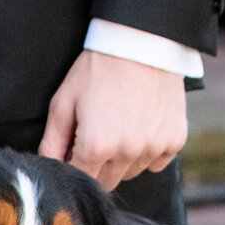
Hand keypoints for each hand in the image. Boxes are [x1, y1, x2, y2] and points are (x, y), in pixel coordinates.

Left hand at [39, 50, 187, 190]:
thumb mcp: (63, 103)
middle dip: (98, 166)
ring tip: (121, 126)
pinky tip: (142, 127)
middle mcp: (127, 152)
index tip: (76, 151)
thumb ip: (52, 142)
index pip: (81, 180)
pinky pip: (157, 162)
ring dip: (124, 159)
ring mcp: (154, 147)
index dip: (75, 167)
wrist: (141, 42)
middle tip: (98, 135)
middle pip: (107, 181)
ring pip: (132, 172)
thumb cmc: (97, 70)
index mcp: (96, 146)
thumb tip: (49, 168)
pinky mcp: (175, 140)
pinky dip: (148, 151)